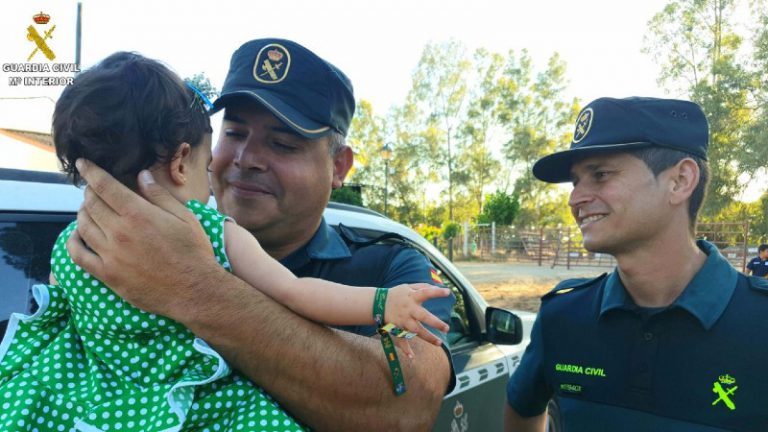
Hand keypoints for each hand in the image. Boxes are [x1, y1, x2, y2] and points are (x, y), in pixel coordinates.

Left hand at [66, 159, 219, 316]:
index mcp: (138, 214)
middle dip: (89, 192)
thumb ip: (159, 195)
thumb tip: (141, 175)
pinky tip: (78, 235)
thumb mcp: (184, 217)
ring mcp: (110, 254)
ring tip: (89, 209)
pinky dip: (73, 241)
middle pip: (91, 204)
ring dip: (82, 213)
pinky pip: (78, 255)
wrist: (194, 290)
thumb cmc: (194, 252)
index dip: (91, 171)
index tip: (83, 164)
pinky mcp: (107, 274)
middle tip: (94, 190)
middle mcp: (119, 232)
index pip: (104, 186)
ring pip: (83, 226)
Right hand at [383, 283, 450, 356]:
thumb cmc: (397, 294)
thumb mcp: (408, 287)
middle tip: (446, 328)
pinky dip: (405, 349)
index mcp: (412, 297)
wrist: (378, 303)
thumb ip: (422, 287)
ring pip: (416, 330)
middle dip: (435, 322)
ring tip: (439, 343)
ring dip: (427, 337)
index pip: (425, 293)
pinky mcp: (397, 328)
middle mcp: (408, 310)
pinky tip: (411, 356)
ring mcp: (403, 320)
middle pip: (423, 316)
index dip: (436, 292)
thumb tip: (437, 287)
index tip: (448, 292)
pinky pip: (401, 340)